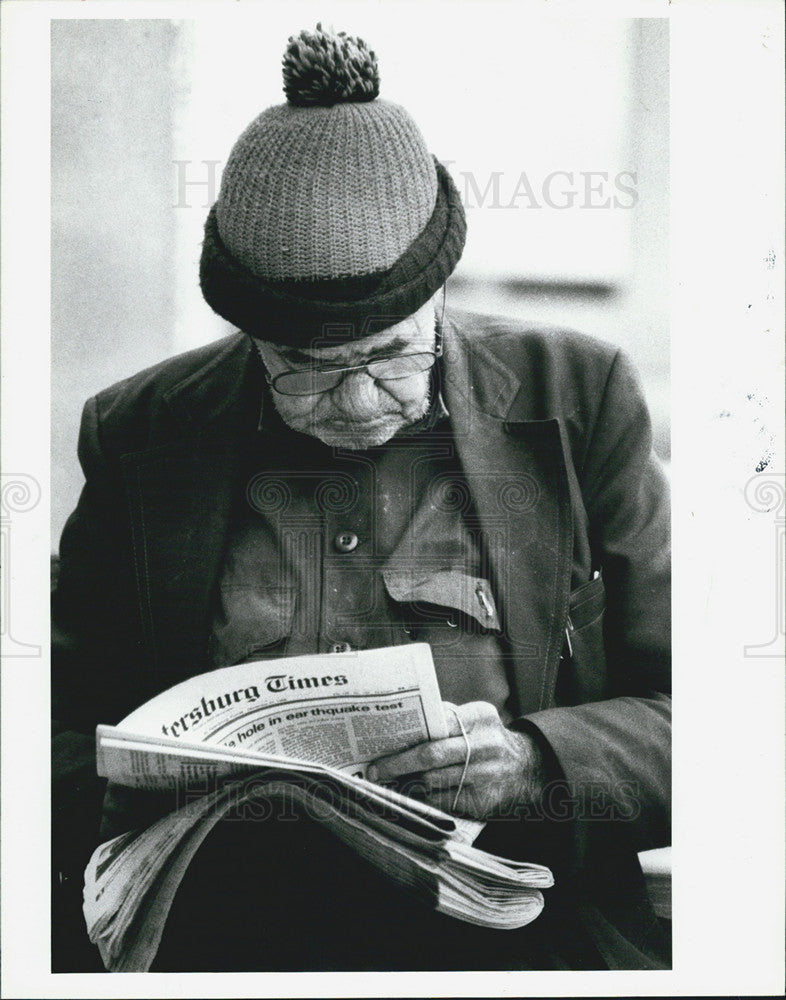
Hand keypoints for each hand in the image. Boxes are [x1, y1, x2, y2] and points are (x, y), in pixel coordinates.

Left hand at [367, 701, 545, 818]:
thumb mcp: (475, 720)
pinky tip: (407, 798)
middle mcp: (486, 745)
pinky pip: (443, 803)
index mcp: (480, 717)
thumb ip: (445, 719)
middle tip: (375, 772)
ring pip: (433, 783)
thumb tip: (401, 729)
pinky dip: (421, 801)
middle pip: (432, 756)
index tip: (383, 745)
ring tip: (385, 785)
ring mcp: (485, 776)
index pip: (438, 722)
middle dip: (398, 765)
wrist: (527, 769)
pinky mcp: (482, 802)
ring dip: (404, 785)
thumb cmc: (487, 740)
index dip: (409, 736)